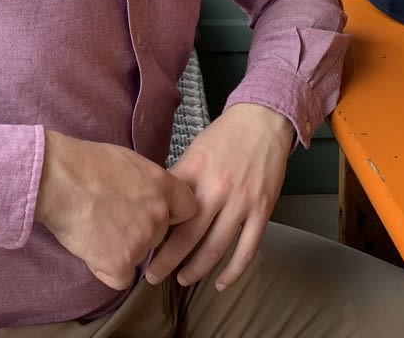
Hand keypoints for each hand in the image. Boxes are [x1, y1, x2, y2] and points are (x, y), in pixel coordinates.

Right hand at [35, 131, 197, 289]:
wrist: (60, 180)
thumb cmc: (86, 163)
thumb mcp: (128, 161)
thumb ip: (148, 183)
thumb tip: (149, 194)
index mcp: (163, 185)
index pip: (188, 209)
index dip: (172, 213)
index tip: (155, 214)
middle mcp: (159, 214)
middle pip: (160, 234)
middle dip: (141, 231)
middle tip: (113, 219)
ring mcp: (142, 240)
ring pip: (139, 255)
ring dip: (122, 250)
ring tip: (96, 229)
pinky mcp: (121, 264)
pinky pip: (122, 277)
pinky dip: (107, 269)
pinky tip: (92, 248)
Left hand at [145, 103, 293, 290]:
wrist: (262, 120)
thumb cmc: (225, 135)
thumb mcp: (195, 149)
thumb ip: (179, 177)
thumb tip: (157, 204)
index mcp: (195, 171)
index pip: (169, 210)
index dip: (153, 232)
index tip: (141, 245)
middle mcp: (217, 189)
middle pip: (187, 236)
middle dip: (166, 260)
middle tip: (152, 276)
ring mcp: (242, 202)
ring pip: (215, 248)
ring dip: (196, 270)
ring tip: (181, 280)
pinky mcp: (262, 210)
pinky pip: (247, 249)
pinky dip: (233, 271)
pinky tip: (220, 283)